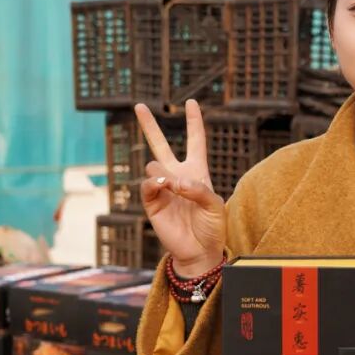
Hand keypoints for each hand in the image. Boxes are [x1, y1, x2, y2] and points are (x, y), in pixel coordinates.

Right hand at [134, 100, 224, 275]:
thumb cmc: (212, 227)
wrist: (200, 251)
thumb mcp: (215, 205)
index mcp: (197, 172)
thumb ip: (198, 189)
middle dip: (149, 125)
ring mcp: (163, 188)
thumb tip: (173, 181)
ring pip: (153, 165)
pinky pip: (147, 185)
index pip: (195, 141)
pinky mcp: (152, 202)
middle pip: (161, 144)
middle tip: (139, 105)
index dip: (194, 122)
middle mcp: (177, 176)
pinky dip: (155, 183)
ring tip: (175, 189)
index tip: (191, 103)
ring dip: (164, 173)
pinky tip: (164, 188)